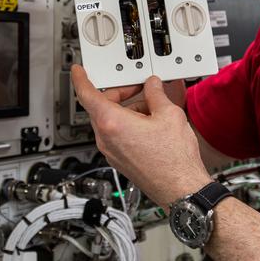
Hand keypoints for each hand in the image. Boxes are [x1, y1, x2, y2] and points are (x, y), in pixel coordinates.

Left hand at [70, 65, 210, 207]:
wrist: (180, 189)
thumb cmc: (174, 160)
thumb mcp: (169, 115)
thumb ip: (156, 94)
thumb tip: (152, 86)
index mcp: (111, 123)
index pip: (86, 95)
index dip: (81, 79)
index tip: (78, 72)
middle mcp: (106, 139)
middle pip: (101, 107)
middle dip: (118, 94)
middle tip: (136, 87)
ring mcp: (111, 152)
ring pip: (110, 121)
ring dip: (126, 110)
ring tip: (152, 109)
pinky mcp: (119, 160)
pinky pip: (116, 135)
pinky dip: (128, 125)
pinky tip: (150, 125)